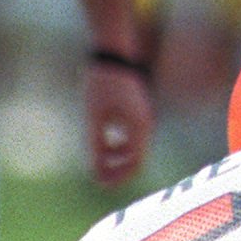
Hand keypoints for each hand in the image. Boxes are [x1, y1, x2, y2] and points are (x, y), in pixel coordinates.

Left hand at [84, 63, 154, 185]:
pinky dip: (120, 146)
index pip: (135, 164)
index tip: (101, 183)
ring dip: (118, 158)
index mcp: (139, 128)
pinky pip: (133, 137)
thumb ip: (97, 146)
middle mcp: (146, 125)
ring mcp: (144, 118)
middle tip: (98, 178)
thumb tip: (97, 172)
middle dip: (118, 171)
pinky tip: (104, 141)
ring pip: (135, 149)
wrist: (114, 56)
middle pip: (137, 159)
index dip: (118, 177)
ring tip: (98, 160)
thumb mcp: (94, 118)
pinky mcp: (138, 112)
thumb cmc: (102, 86)